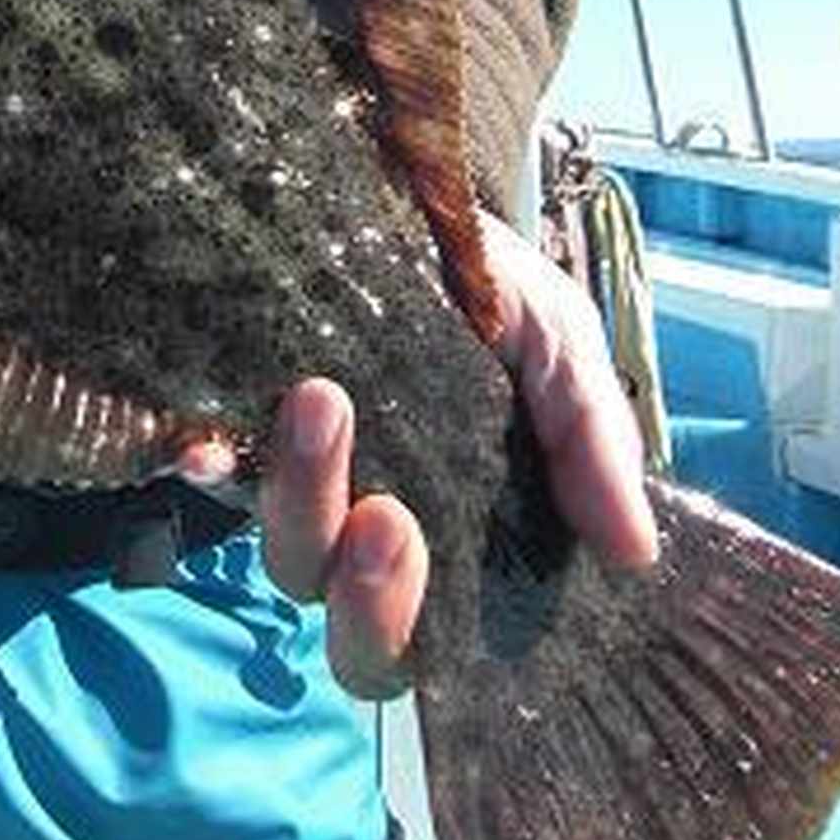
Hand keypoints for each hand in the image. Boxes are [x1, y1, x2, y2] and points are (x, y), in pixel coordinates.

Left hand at [193, 210, 660, 698]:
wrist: (410, 196)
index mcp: (457, 539)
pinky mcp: (236, 425)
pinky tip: (203, 443)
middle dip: (364, 593)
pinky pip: (208, 473)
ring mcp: (299, 482)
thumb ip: (593, 443)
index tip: (418, 544)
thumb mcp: (562, 352)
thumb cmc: (494, 296)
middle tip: (389, 515)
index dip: (404, 626)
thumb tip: (635, 552)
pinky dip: (205, 465)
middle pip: (343, 620)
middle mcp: (367, 530)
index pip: (421, 643)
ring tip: (323, 402)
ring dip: (302, 495)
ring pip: (283, 550)